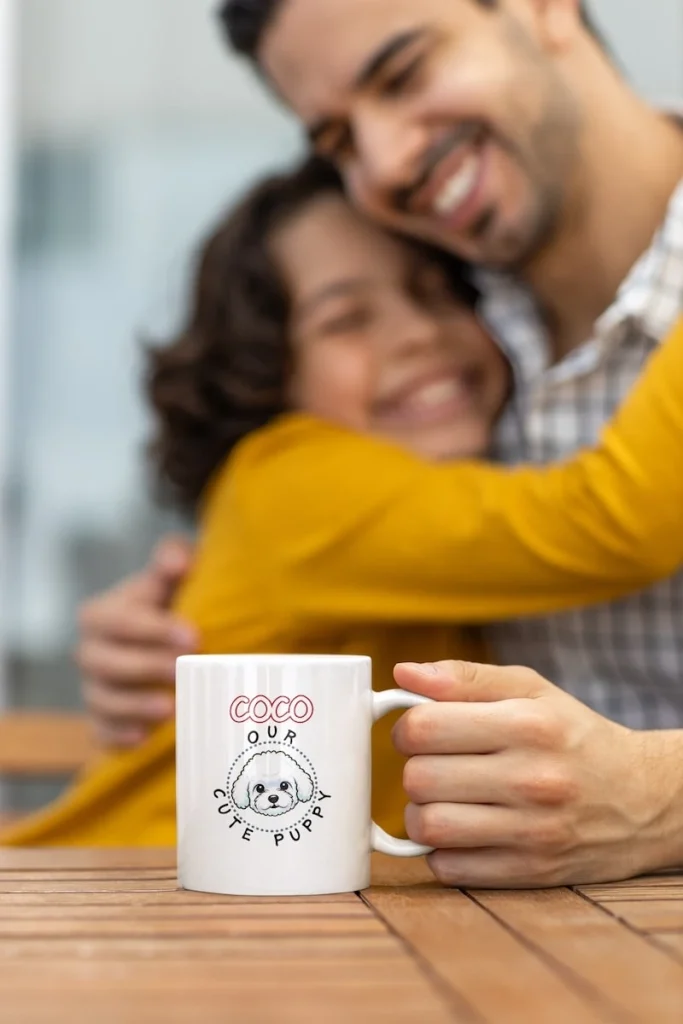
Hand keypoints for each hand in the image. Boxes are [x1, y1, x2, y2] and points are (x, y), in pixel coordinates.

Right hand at [76, 534, 196, 747]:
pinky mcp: (102, 720)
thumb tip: (178, 560)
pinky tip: (144, 737)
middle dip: (144, 667)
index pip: (120, 621)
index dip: (154, 629)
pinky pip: (100, 732)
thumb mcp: (171, 576)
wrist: (165, 639)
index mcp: (101, 614)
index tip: (194, 636)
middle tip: (182, 669)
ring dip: (133, 706)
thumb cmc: (169, 603)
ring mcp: (94, 688)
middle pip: (103, 663)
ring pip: (101, 700)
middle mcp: (90, 652)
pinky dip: (118, 737)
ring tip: (169, 708)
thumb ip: (173, 559)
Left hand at [393, 660, 682, 887]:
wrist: (643, 799)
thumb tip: (402, 673)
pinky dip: (442, 851)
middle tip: (433, 764)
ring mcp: (532, 832)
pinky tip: (463, 830)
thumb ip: (464, 678)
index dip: (405, 726)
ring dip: (420, 813)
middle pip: (418, 778)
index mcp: (527, 724)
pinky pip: (449, 868)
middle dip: (413, 769)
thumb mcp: (530, 690)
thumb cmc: (573, 735)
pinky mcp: (530, 873)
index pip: (423, 727)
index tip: (417, 731)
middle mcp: (531, 779)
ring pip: (427, 826)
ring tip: (443, 799)